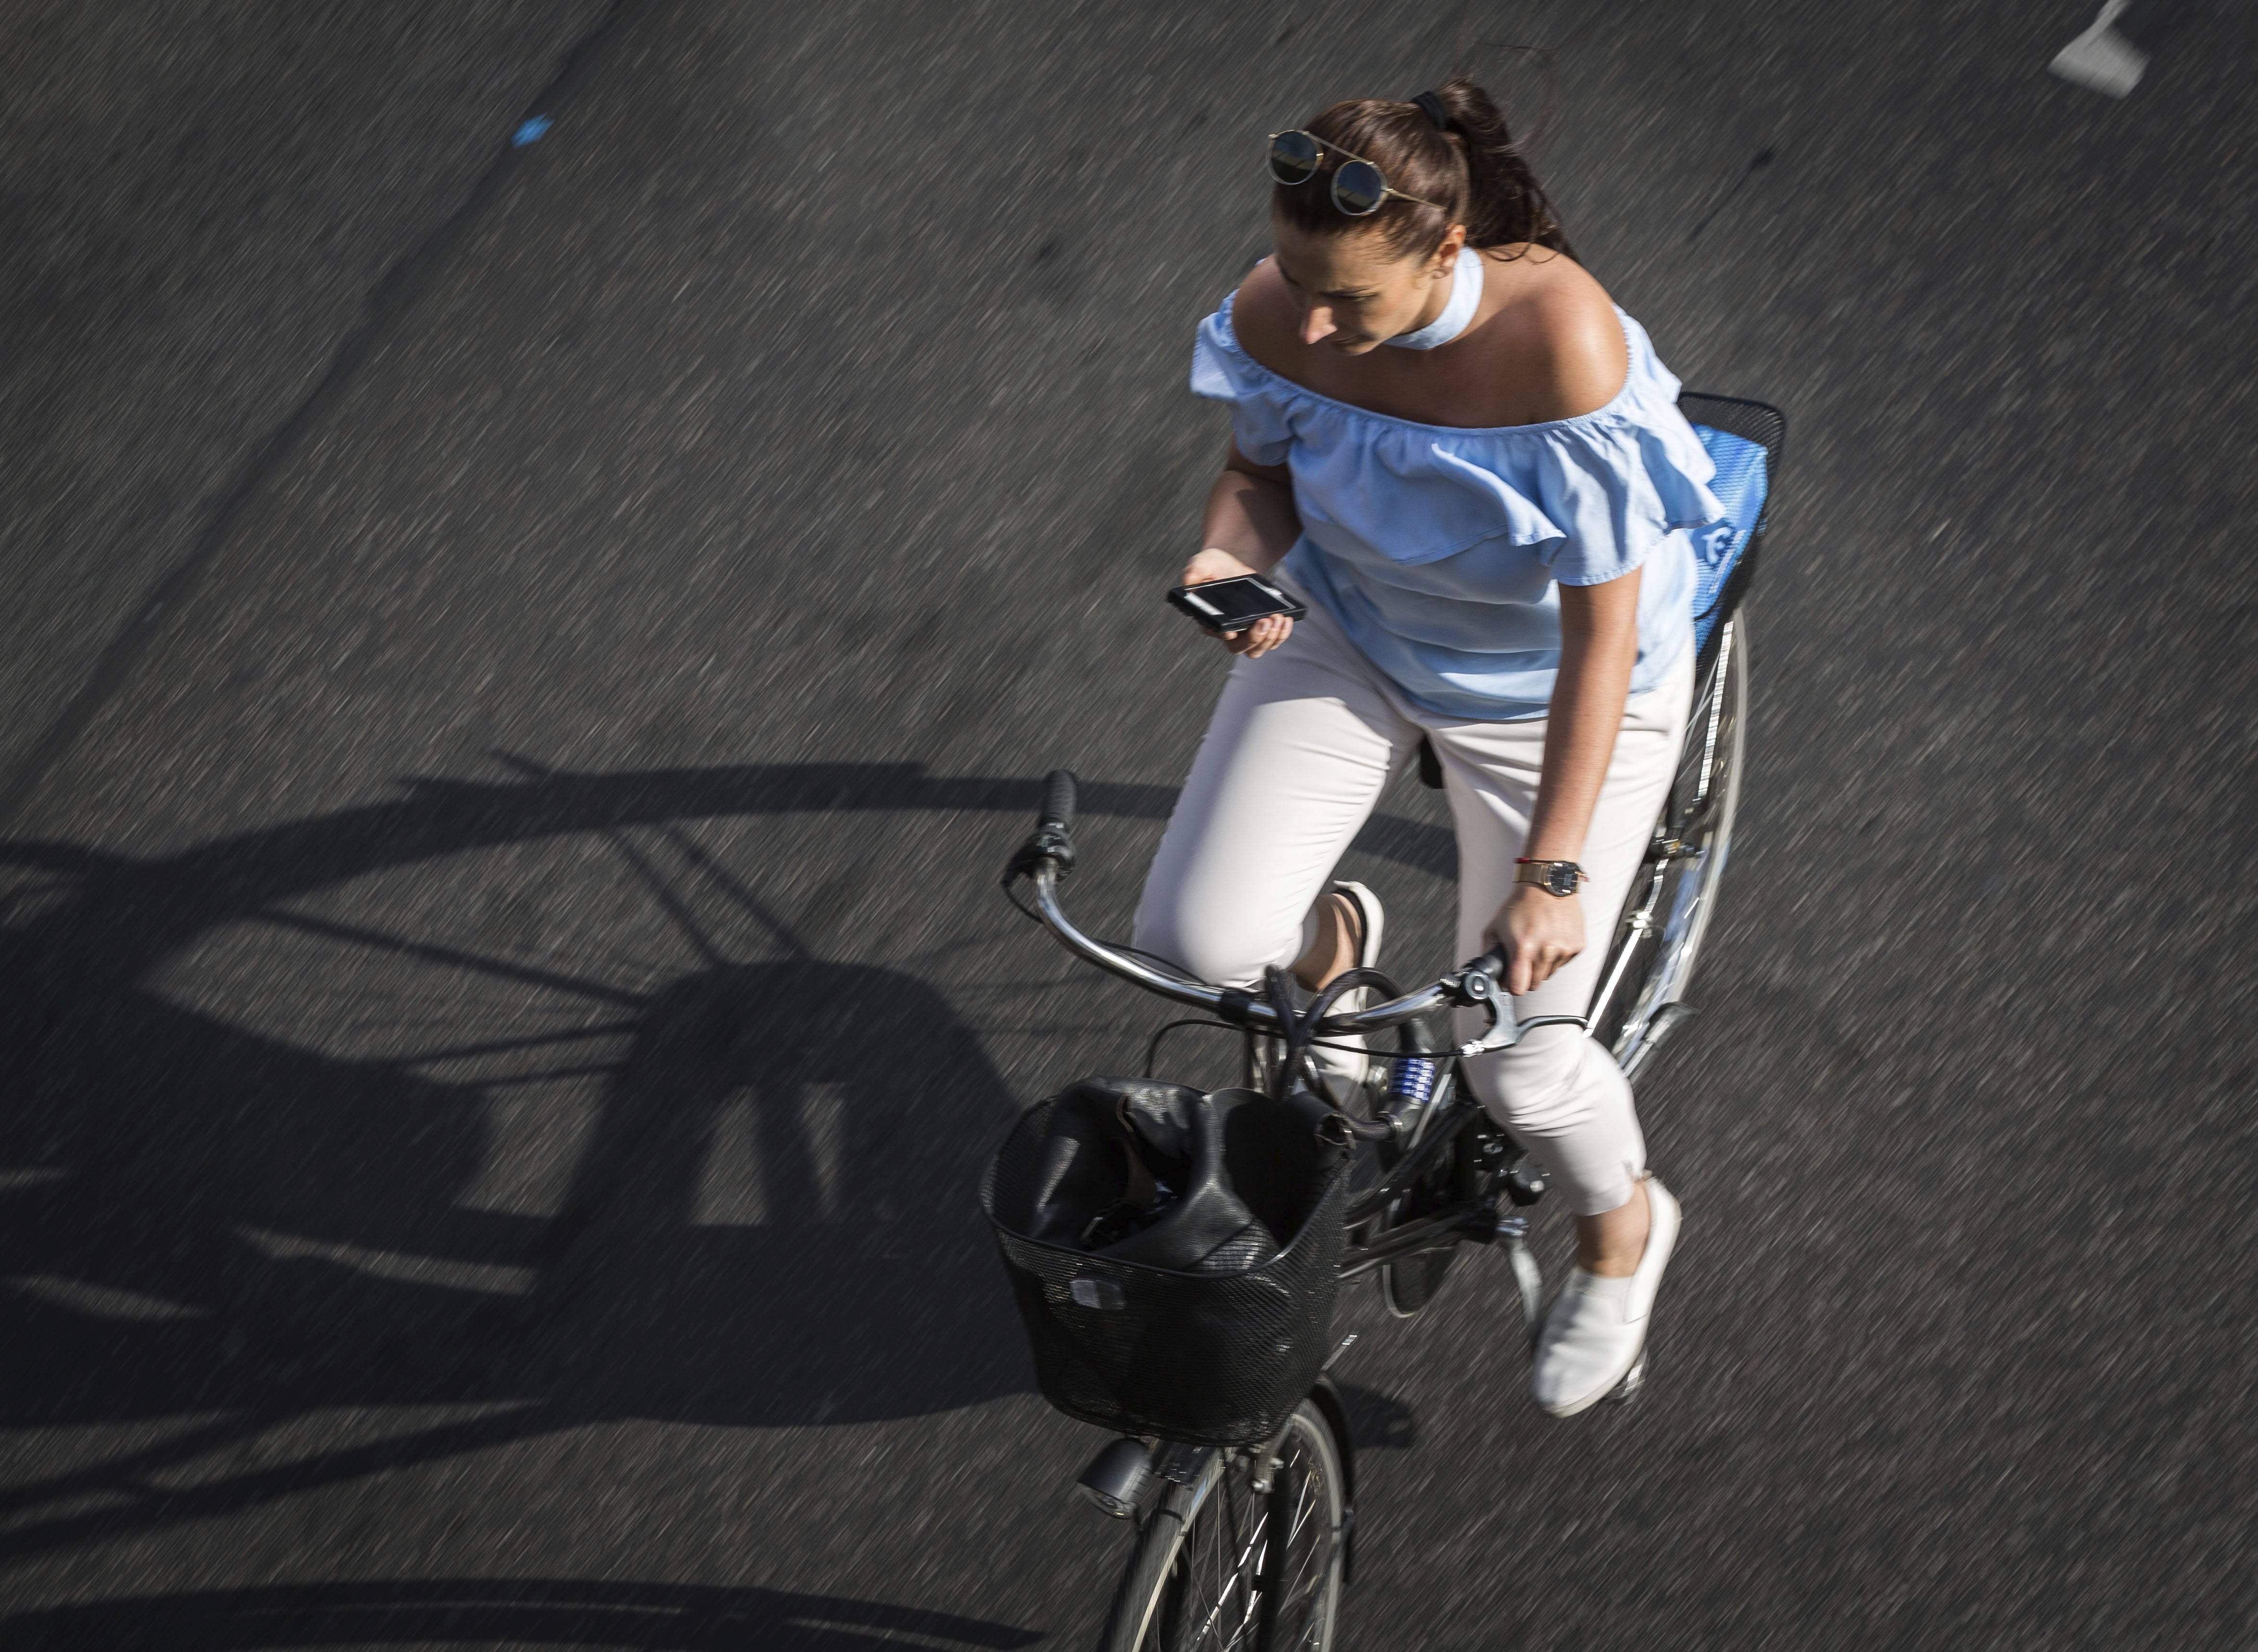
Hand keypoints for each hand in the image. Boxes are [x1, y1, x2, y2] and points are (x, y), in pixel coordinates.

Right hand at [1181, 547, 1293, 657]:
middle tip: (1266, 620)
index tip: (1236, 628)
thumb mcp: (1203, 563)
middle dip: (1255, 638)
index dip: (1227, 635)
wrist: (1231, 566)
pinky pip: (1271, 641)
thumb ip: (1194, 571)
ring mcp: (1244, 632)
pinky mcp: (1259, 628)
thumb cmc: (1213, 567)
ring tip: (1278, 618)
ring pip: (1256, 649)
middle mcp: (1225, 631)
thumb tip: (1189, 581)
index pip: (1217, 633)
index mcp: (1209, 619)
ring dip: (1270, 638)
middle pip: (1239, 648)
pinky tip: (1286, 620)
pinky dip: (1281, 634)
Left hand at [1483, 882, 1584, 996]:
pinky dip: (1557, 955)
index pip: (1519, 988)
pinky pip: (1563, 962)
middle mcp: (1545, 950)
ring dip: (1542, 965)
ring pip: (1550, 974)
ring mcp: (1563, 948)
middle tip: (1524, 957)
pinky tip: (1551, 938)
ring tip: (1538, 943)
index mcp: (1523, 948)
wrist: (1547, 884)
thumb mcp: (1495, 927)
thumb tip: (1492, 975)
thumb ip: (1489, 953)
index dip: (1513, 987)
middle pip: (1535, 984)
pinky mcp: (1577, 945)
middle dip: (1527, 975)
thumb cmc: (1521, 904)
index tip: (1512, 981)